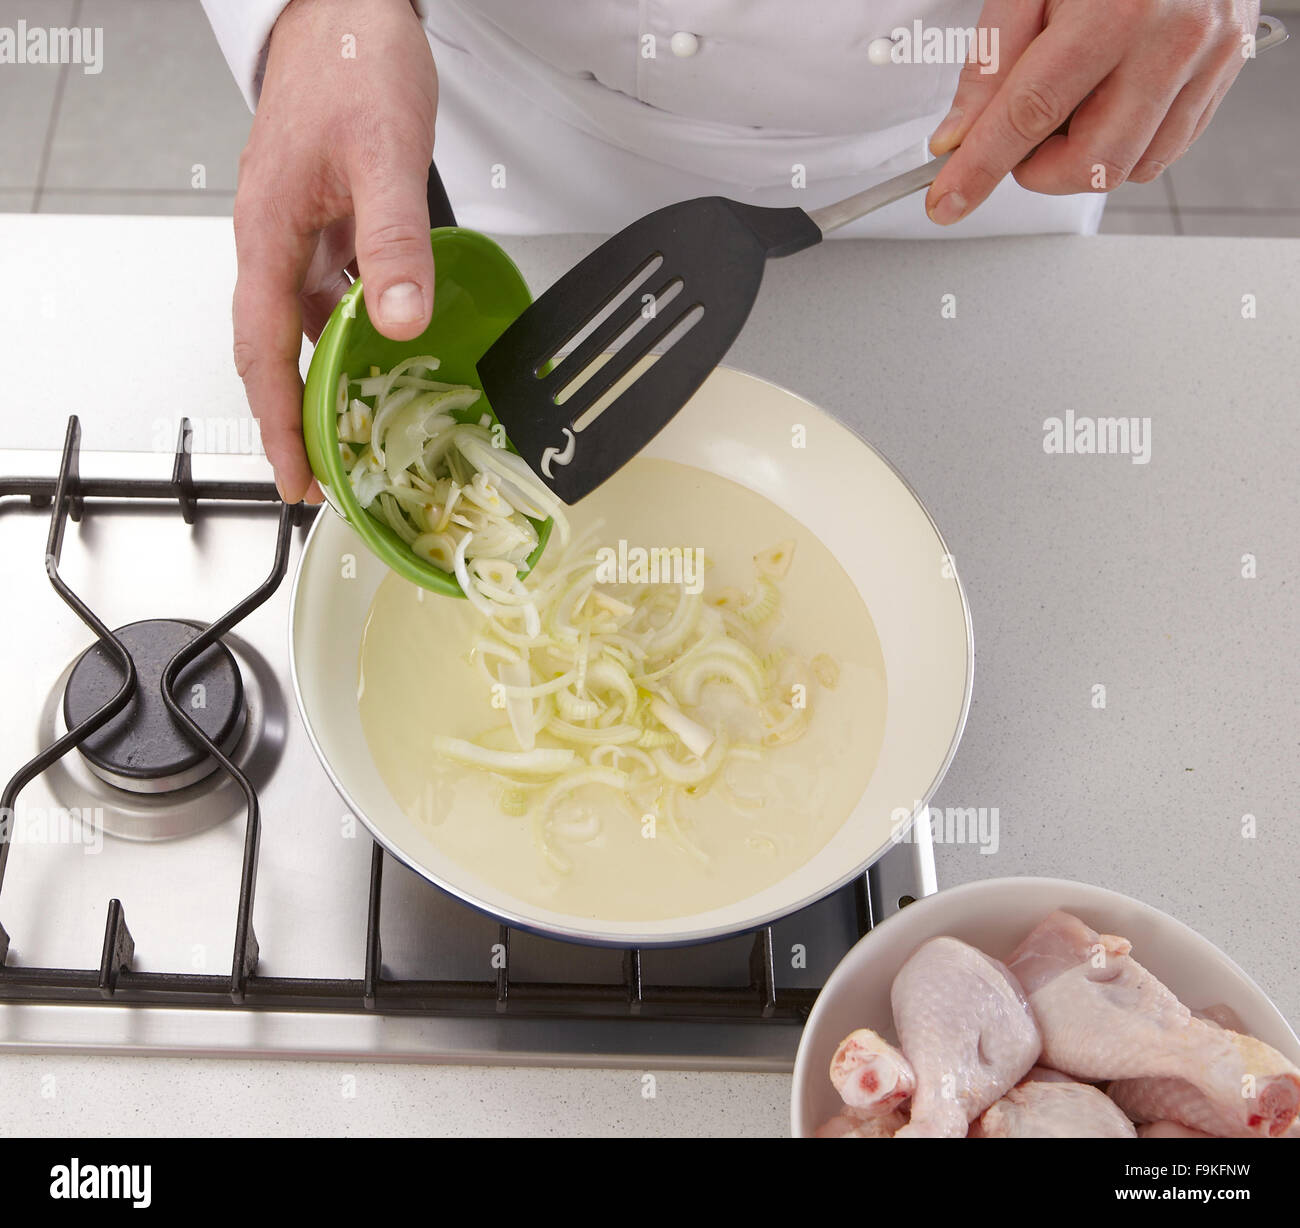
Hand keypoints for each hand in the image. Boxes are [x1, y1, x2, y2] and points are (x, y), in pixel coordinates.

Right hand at [232, 0, 436, 501]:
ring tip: (346, 436)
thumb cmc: (352, 65)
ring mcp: (294, 234)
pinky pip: (323, 298)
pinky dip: (341, 339)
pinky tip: (371, 357)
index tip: (295, 476)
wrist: (344, 10)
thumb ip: (393, 239)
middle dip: (291, 420)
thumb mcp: (385, 155)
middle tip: (317, 478)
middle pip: (271, 351)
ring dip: (317, 385)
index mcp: (269, 234)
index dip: (279, 421)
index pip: (266, 351)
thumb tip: (397, 320)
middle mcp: (272, 241)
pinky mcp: (320, 223)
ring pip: (298, 329)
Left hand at [925, 0, 1260, 224]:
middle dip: (1040, 169)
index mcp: (1116, 12)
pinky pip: (1165, 151)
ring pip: (1130, 169)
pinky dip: (1124, 147)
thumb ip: (991, 62)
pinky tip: (1109, 104)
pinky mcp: (1227, 72)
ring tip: (1074, 103)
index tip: (949, 200)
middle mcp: (1171, 40)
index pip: (1030, 114)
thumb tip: (959, 136)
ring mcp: (1209, 59)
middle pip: (1091, 163)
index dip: (982, 166)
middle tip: (1024, 135)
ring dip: (1082, 160)